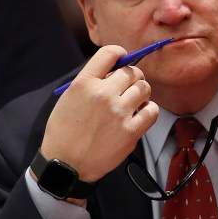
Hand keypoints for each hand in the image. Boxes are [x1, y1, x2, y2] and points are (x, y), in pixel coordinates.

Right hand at [40, 45, 158, 186]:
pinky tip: (139, 115)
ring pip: (144, 88)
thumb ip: (90, 82)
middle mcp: (103, 94)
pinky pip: (152, 110)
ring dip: (140, 93)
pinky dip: (148, 110)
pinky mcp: (131, 130)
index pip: (110, 53)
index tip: (122, 58)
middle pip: (131, 71)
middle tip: (128, 86)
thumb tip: (113, 71)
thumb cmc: (65, 132)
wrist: (66, 164)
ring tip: (133, 101)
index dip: (120, 53)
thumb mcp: (69, 98)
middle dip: (132, 77)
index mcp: (84, 83)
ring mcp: (119, 112)